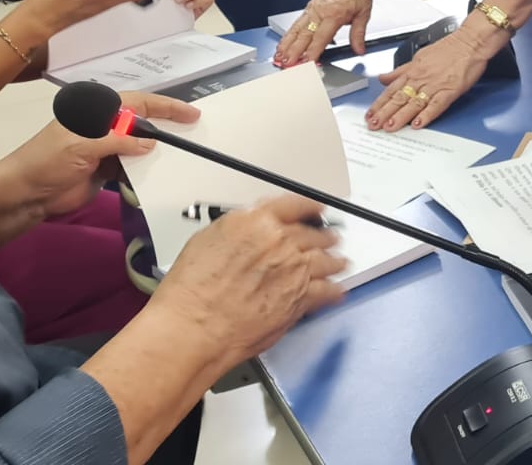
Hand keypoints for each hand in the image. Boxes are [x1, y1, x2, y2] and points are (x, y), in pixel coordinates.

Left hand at [4, 91, 199, 218]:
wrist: (25, 194)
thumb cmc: (47, 161)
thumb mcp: (82, 146)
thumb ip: (117, 141)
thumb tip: (150, 144)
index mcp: (97, 110)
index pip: (139, 103)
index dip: (166, 107)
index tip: (191, 114)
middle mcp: (105, 126)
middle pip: (144, 122)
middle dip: (167, 127)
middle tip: (195, 132)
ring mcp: (107, 149)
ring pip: (141, 146)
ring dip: (159, 152)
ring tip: (185, 155)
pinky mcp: (107, 171)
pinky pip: (134, 168)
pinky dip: (147, 171)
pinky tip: (163, 174)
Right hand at [151, 193, 346, 362]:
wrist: (193, 326)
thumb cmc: (191, 290)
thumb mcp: (207, 239)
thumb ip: (239, 229)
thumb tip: (250, 228)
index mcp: (256, 221)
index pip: (294, 205)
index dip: (309, 207)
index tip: (316, 210)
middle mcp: (280, 242)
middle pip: (314, 234)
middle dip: (325, 237)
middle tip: (331, 239)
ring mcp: (293, 270)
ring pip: (326, 260)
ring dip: (334, 261)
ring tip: (340, 262)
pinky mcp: (300, 299)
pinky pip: (326, 291)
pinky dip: (334, 291)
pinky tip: (337, 291)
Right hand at [274, 0, 374, 64]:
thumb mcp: (364, 13)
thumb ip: (358, 34)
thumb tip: (359, 50)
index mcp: (335, 14)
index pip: (321, 38)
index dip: (312, 52)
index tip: (306, 63)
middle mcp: (320, 12)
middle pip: (304, 35)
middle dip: (294, 51)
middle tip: (286, 64)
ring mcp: (313, 9)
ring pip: (296, 29)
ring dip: (287, 44)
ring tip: (279, 56)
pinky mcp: (309, 7)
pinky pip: (297, 23)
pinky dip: (289, 34)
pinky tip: (284, 43)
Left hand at [366, 27, 495, 130]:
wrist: (471, 42)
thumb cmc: (449, 48)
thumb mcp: (419, 56)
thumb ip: (401, 70)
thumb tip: (384, 78)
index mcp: (413, 71)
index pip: (391, 90)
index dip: (379, 104)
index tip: (370, 114)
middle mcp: (421, 78)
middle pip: (399, 98)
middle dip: (384, 113)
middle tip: (374, 125)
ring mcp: (435, 84)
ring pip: (413, 102)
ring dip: (400, 116)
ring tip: (390, 127)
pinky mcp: (450, 90)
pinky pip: (436, 104)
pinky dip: (426, 114)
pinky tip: (418, 123)